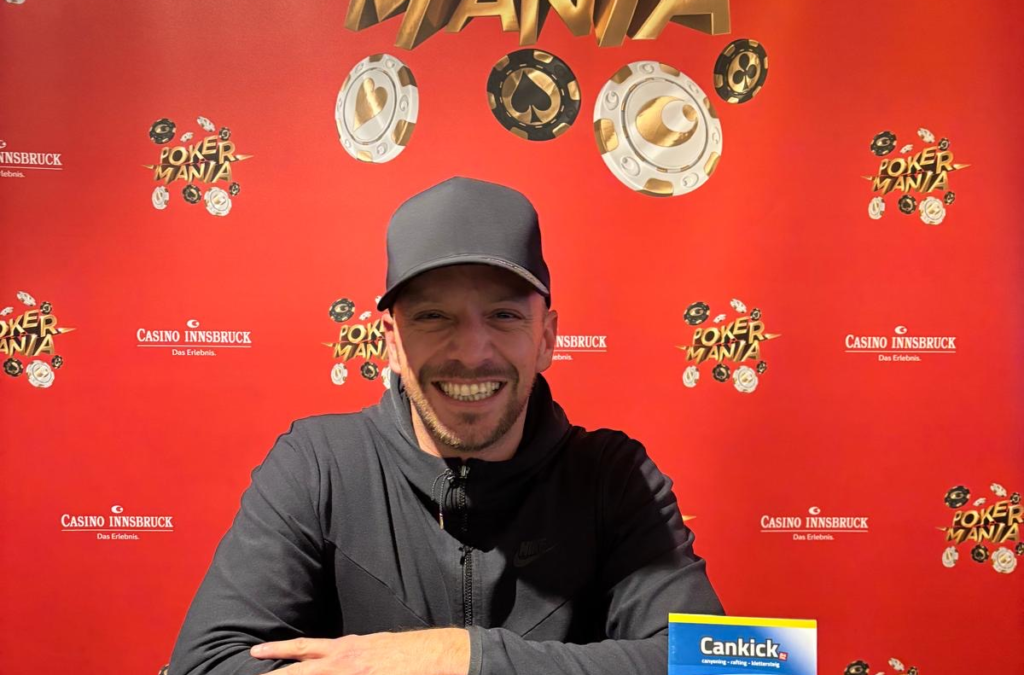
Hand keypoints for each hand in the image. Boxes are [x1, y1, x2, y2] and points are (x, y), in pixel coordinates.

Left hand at [250, 628, 470, 674]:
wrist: (435, 657)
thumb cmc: (407, 653)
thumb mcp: (373, 646)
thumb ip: (352, 652)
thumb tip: (335, 658)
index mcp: (346, 649)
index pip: (303, 649)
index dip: (279, 650)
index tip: (256, 652)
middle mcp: (343, 662)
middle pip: (299, 669)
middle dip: (274, 674)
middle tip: (251, 674)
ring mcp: (352, 673)